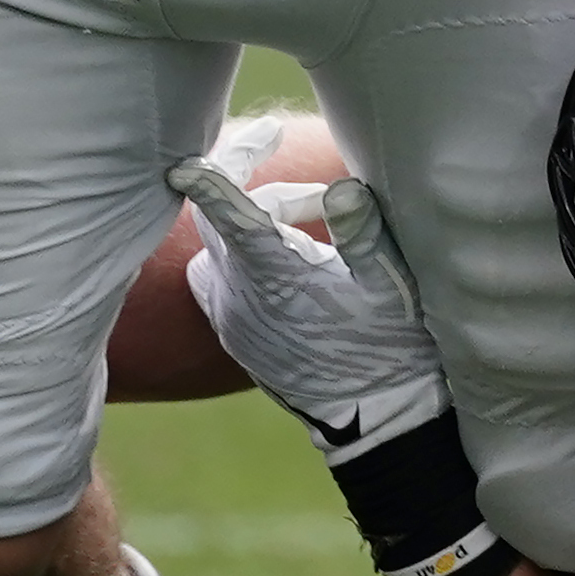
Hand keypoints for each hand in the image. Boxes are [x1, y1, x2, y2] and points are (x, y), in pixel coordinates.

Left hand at [168, 129, 449, 462]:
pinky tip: (285, 259)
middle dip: (250, 177)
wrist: (374, 418)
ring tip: (309, 221)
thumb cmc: (391, 347)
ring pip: (219, 248)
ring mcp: (231, 318)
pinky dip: (241, 256)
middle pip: (218, 219)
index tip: (181, 162)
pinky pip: (217, 278)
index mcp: (278, 275)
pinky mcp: (233, 335)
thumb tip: (342, 187)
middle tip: (292, 157)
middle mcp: (241, 295)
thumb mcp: (393, 289)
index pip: (231, 214)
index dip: (211, 180)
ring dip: (253, 223)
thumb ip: (365, 234)